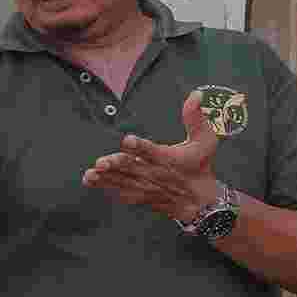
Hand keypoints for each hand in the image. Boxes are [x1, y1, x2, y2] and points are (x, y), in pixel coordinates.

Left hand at [83, 96, 226, 220]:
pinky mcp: (141, 195)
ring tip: (91, 174)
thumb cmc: (201, 167)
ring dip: (106, 177)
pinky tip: (92, 182)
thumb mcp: (205, 141)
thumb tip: (195, 95)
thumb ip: (196, 118)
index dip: (141, 146)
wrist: (201, 201)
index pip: (154, 151)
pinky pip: (121, 192)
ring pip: (123, 181)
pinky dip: (107, 187)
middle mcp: (155, 173)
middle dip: (117, 165)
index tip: (128, 140)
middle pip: (133, 167)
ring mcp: (146, 186)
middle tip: (102, 162)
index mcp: (169, 158)